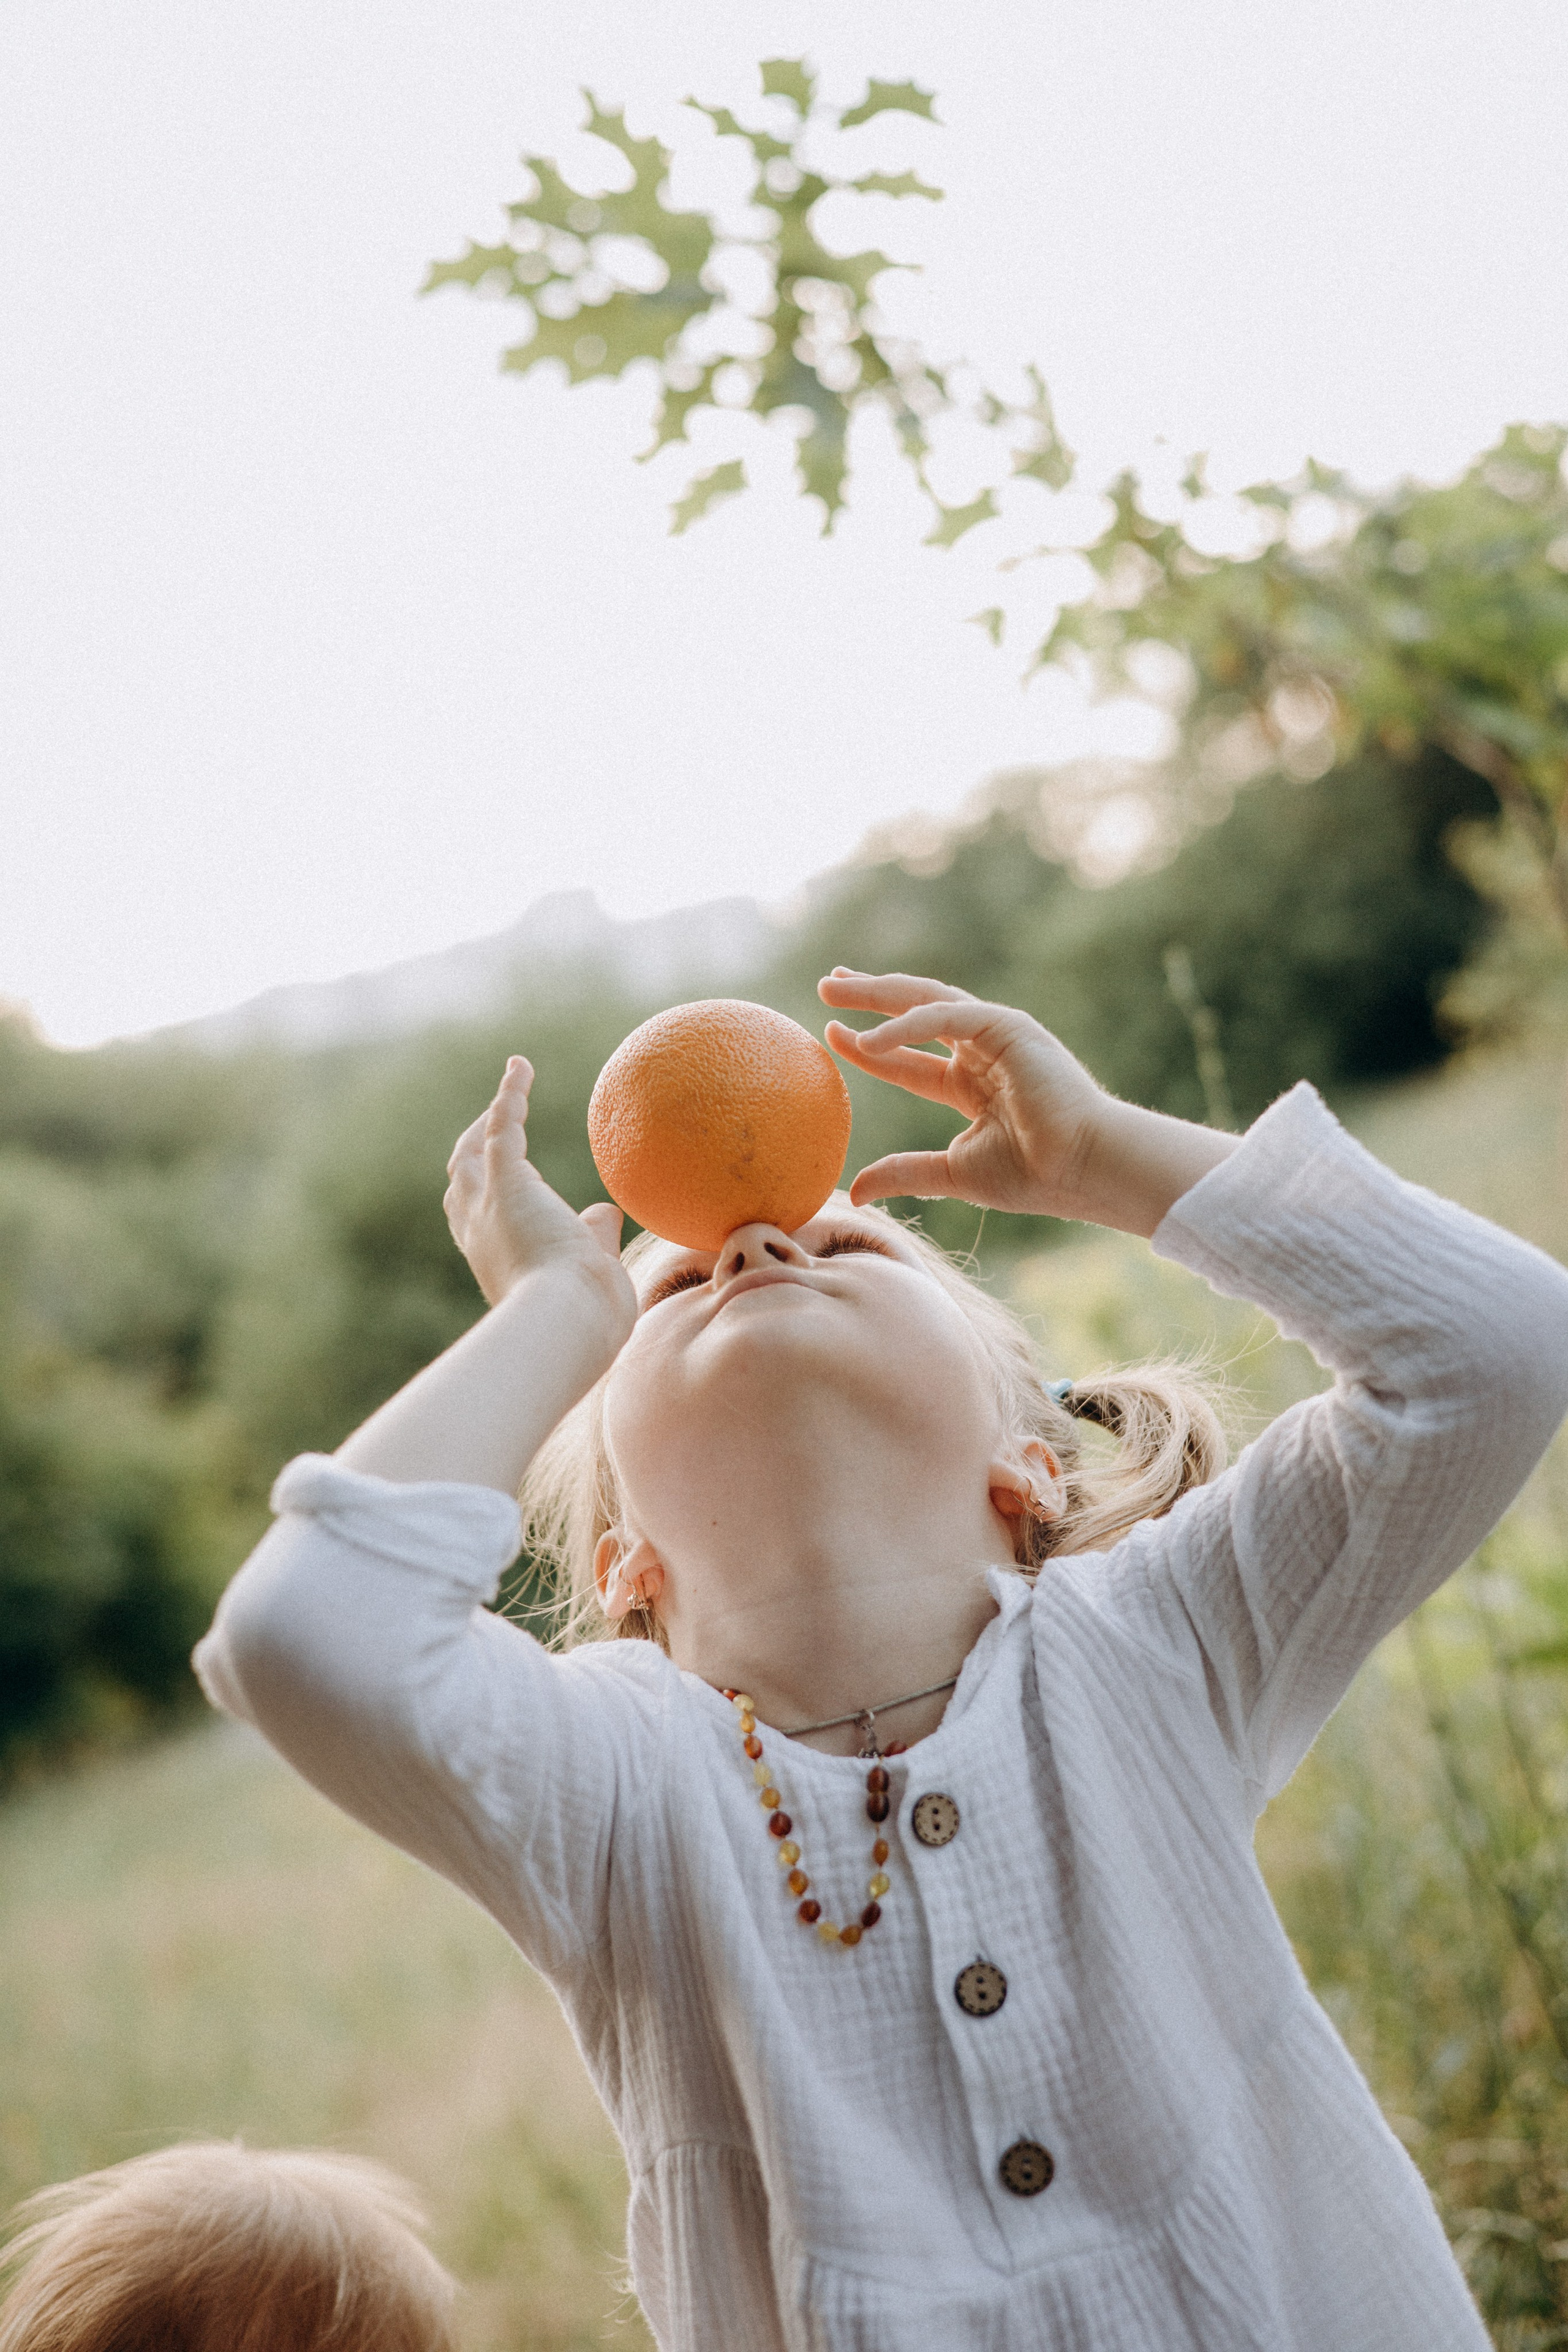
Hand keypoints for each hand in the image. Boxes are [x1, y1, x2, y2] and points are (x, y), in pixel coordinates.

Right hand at [444, 1057, 633, 1320]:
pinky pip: (503, 1127)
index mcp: (497, 1262)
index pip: (479, 1223)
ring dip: (488, 1121)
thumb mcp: (588, 1270)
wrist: (569, 1321)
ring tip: (512, 1089)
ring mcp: (487, 1207)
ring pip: (472, 1154)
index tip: (513, 1180)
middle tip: (494, 1127)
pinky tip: (520, 1068)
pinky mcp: (507, 1182)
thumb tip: (605, 1212)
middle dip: (472, 1154)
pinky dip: (510, 1096)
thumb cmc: (584, 1314)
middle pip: (461, 1183)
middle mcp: (479, 1234)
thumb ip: (593, 1237)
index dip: (487, 1198)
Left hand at [819, 970, 1239, 1233]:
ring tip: (834, 987)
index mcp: (973, 1084)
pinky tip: (868, 1039)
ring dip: (878, 991)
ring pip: (925, 999)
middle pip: (914, 1013)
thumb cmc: (1033, 1175)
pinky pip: (944, 1015)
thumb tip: (854, 1192)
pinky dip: (905, 1024)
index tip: (833, 1035)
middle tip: (829, 985)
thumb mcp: (952, 1173)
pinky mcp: (1007, 1026)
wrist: (1082, 1169)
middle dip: (870, 997)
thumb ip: (904, 1173)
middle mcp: (983, 1052)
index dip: (870, 1048)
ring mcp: (996, 1034)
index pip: (910, 1059)